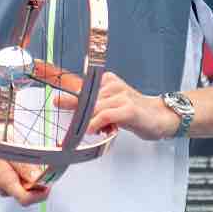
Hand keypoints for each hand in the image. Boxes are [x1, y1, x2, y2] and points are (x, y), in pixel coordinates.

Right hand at [0, 149, 49, 206]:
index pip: (25, 199)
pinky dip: (28, 173)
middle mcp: (5, 188)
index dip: (41, 193)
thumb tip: (38, 178)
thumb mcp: (5, 149)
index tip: (49, 180)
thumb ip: (22, 165)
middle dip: (41, 180)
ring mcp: (6, 187)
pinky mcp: (7, 183)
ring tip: (29, 157)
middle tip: (45, 162)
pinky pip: (23, 182)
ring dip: (35, 175)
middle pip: (31, 193)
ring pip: (28, 187)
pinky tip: (23, 160)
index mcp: (4, 181)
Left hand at [57, 71, 177, 140]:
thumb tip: (64, 105)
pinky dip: (96, 124)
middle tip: (73, 120)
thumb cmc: (133, 113)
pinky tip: (95, 130)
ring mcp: (122, 95)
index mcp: (107, 81)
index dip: (66, 89)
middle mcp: (113, 85)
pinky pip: (105, 115)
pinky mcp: (128, 108)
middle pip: (86, 99)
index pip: (82, 84)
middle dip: (77, 113)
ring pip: (94, 109)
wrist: (159, 117)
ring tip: (101, 129)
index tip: (52, 97)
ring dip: (90, 122)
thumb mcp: (108, 107)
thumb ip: (89, 105)